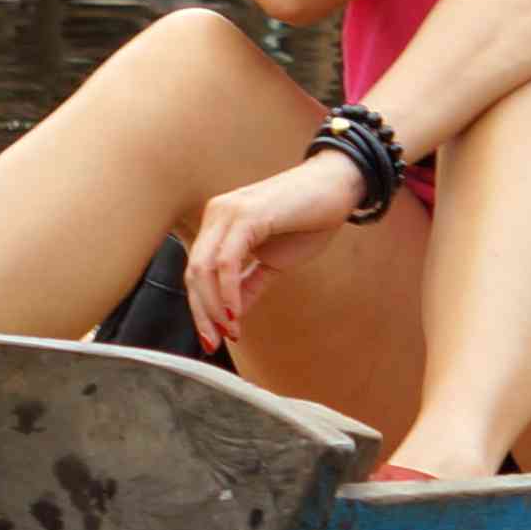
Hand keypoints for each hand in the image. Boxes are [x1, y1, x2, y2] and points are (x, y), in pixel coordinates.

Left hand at [182, 146, 363, 353]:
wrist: (338, 186)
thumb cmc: (309, 219)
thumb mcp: (274, 260)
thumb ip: (249, 284)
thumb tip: (232, 315)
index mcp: (219, 223)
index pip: (197, 271)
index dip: (200, 308)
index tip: (213, 338)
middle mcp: (217, 214)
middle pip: (193, 272)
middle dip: (201, 313)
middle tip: (214, 342)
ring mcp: (229, 212)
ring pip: (203, 268)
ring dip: (213, 307)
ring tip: (230, 331)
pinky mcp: (247, 215)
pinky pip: (226, 261)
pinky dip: (227, 292)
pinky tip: (236, 313)